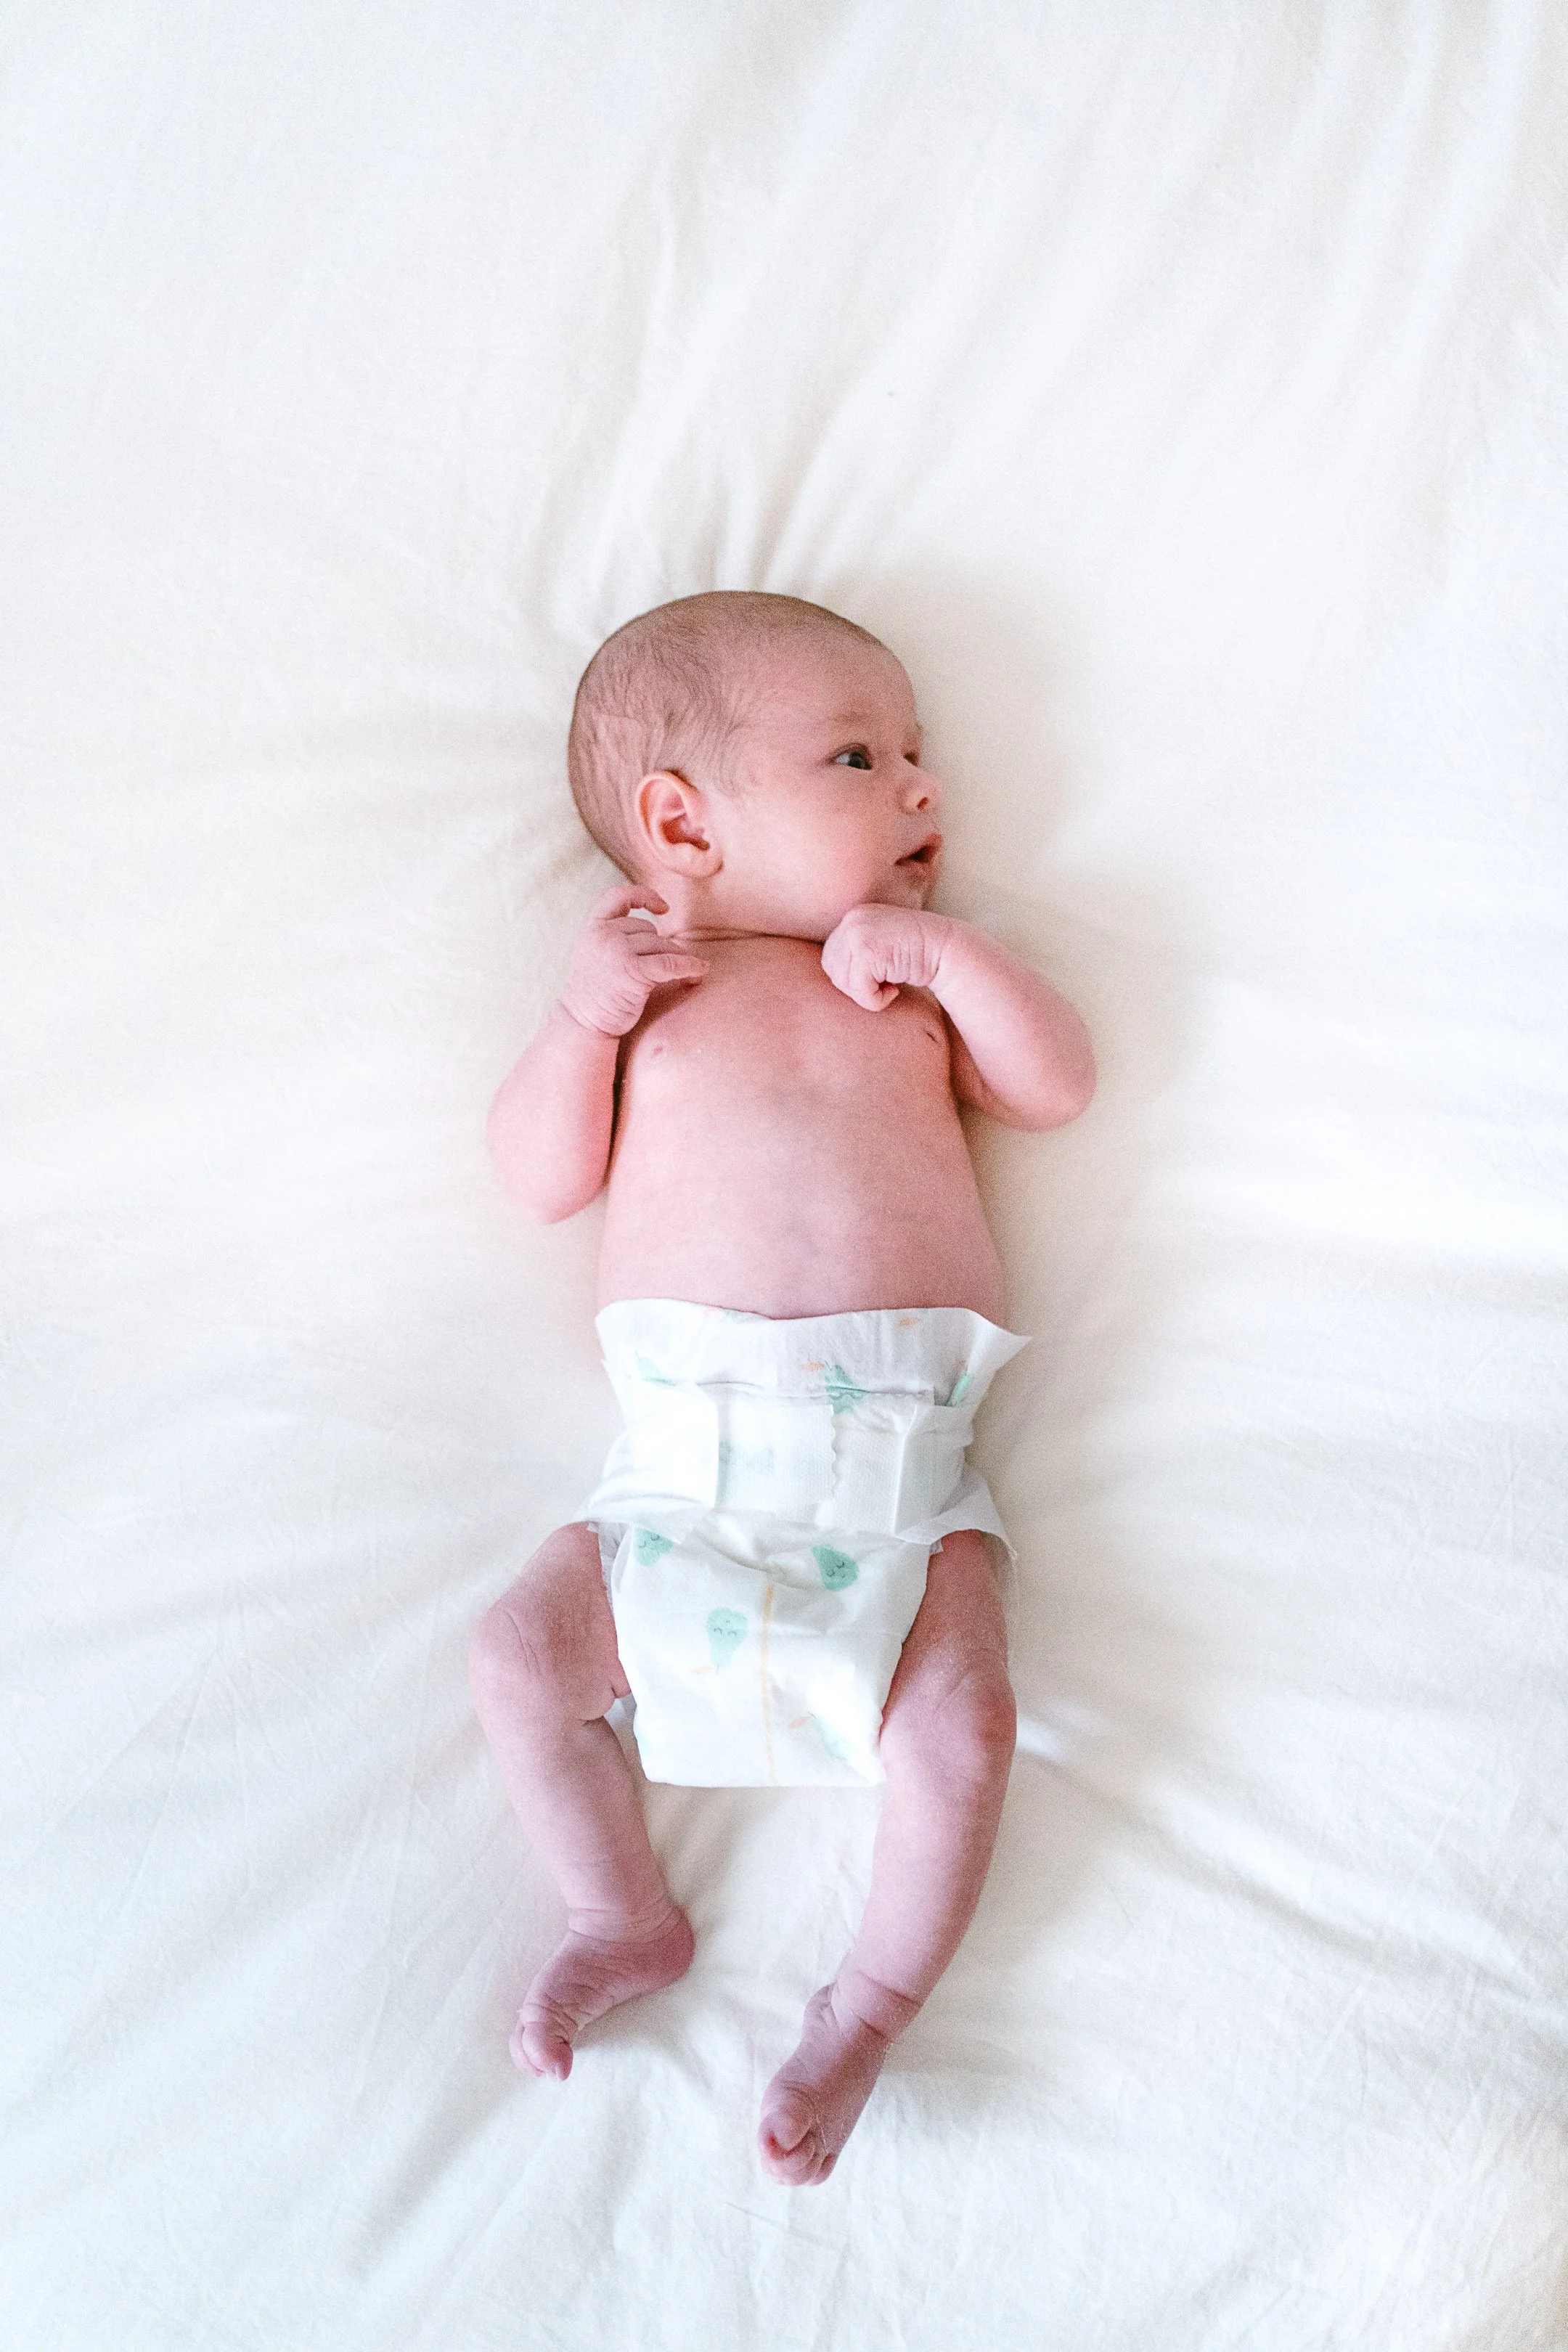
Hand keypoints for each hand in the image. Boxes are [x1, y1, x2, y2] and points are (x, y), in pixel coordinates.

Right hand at [559, 885, 708, 1036]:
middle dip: (662, 948)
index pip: (618, 897)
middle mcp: (604, 934)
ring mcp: (617, 950)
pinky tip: (700, 972)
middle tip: (667, 970)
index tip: (663, 908)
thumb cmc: (595, 993)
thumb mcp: (595, 954)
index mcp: (593, 927)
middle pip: (650, 930)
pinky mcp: (633, 971)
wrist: (583, 1022)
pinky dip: (690, 967)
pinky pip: (671, 963)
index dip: (643, 896)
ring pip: (663, 946)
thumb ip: (615, 937)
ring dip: (677, 961)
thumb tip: (658, 930)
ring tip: (685, 975)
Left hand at [820, 904, 952, 1010]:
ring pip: (843, 981)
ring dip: (868, 993)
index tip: (879, 977)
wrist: (947, 950)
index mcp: (855, 916)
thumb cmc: (916, 955)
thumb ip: (858, 952)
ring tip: (891, 985)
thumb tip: (833, 976)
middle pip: (832, 969)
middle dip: (855, 986)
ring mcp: (858, 932)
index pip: (831, 957)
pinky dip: (876, 1000)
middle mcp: (853, 919)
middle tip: (885, 984)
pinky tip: (896, 989)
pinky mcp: (867, 950)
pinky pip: (859, 990)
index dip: (852, 976)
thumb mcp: (882, 944)